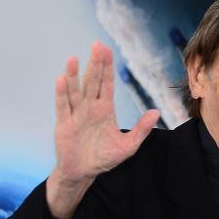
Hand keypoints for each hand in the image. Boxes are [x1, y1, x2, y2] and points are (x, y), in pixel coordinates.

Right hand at [46, 42, 159, 218]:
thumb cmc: (104, 158)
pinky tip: (62, 80)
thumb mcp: (128, 146)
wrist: (83, 173)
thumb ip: (141, 129)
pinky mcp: (64, 124)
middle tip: (97, 45)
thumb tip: (156, 112)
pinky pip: (62, 106)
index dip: (107, 67)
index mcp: (105, 110)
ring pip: (75, 90)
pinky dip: (62, 93)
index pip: (107, 84)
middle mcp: (90, 107)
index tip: (108, 50)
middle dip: (95, 64)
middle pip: (92, 82)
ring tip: (73, 59)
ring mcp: (76, 114)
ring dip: (74, 75)